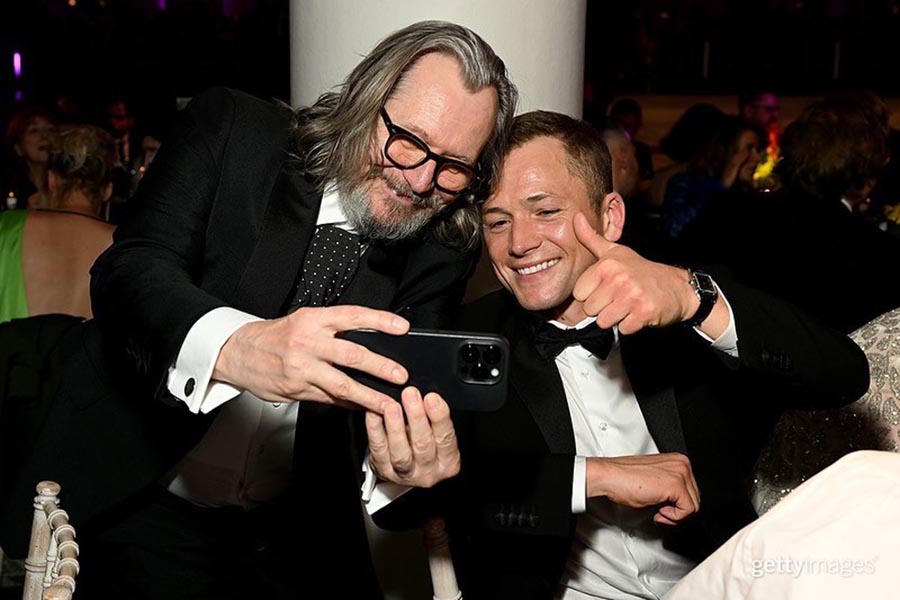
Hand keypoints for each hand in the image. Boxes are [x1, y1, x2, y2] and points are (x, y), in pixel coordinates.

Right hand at [212, 305, 409, 412]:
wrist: (238, 352)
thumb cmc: (275, 336)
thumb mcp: (304, 321)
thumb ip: (333, 331)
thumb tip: (369, 341)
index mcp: (313, 320)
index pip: (352, 316)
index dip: (379, 320)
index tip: (400, 328)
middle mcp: (308, 342)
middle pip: (351, 354)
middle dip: (380, 366)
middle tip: (400, 375)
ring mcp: (301, 368)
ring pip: (342, 384)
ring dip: (368, 395)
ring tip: (387, 403)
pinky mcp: (296, 389)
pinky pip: (329, 398)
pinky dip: (349, 403)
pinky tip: (363, 407)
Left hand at [365, 387, 460, 487]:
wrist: (408, 472)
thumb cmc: (426, 446)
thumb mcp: (437, 433)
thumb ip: (432, 417)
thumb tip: (423, 394)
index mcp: (447, 461)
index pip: (446, 438)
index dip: (439, 417)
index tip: (432, 398)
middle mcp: (428, 471)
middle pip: (423, 445)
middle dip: (416, 417)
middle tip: (410, 395)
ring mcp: (405, 474)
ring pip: (400, 453)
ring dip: (395, 427)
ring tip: (392, 407)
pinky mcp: (383, 471)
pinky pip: (378, 450)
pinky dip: (375, 430)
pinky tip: (373, 414)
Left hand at [572, 212, 697, 334]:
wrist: (678, 287)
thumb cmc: (642, 270)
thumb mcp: (616, 251)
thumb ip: (591, 238)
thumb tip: (575, 218)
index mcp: (608, 265)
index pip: (579, 293)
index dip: (591, 295)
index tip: (605, 289)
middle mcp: (619, 279)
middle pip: (590, 310)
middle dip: (602, 308)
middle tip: (618, 298)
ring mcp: (631, 296)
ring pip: (603, 321)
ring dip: (615, 318)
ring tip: (626, 306)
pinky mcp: (643, 313)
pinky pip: (622, 329)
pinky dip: (629, 325)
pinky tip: (637, 313)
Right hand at [586, 453, 699, 524]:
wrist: (610, 476)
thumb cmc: (624, 478)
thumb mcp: (654, 479)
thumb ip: (669, 485)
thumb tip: (679, 501)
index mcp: (678, 460)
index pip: (692, 489)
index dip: (678, 503)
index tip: (664, 506)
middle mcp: (682, 463)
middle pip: (695, 498)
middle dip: (678, 510)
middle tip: (660, 512)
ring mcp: (680, 473)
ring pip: (693, 505)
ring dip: (675, 514)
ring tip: (658, 511)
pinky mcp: (676, 485)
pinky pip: (687, 510)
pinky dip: (673, 517)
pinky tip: (658, 511)